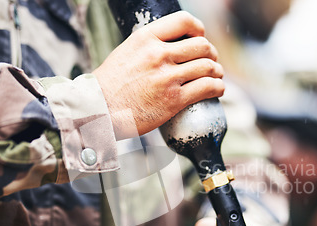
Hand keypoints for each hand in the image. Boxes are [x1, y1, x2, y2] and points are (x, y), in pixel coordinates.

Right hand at [93, 11, 224, 139]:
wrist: (99, 111)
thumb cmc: (110, 85)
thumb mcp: (126, 53)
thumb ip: (147, 47)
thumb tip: (169, 46)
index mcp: (145, 39)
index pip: (183, 21)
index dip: (199, 29)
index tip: (200, 37)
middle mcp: (158, 55)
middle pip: (201, 45)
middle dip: (211, 53)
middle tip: (211, 61)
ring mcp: (167, 78)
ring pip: (208, 66)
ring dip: (217, 71)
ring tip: (216, 76)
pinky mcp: (173, 100)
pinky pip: (207, 87)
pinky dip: (218, 87)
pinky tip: (217, 89)